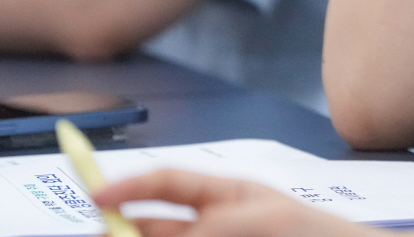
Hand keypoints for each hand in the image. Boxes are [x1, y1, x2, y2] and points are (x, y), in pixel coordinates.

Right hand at [94, 170, 371, 236]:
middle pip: (151, 228)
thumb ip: (214, 227)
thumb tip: (166, 233)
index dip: (128, 186)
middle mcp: (212, 227)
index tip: (94, 194)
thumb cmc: (319, 236)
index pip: (166, 183)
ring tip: (122, 236)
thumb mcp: (264, 221)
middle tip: (102, 236)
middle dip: (122, 231)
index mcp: (224, 196)